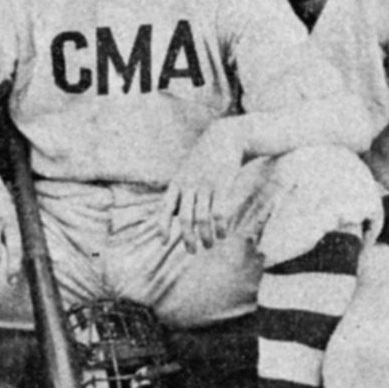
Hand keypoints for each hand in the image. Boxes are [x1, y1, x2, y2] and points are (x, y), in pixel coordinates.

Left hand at [162, 120, 248, 251]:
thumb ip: (180, 190)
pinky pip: (219, 214)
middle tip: (192, 251)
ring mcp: (205, 185)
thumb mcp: (187, 169)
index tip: (163, 242)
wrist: (225, 136)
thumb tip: (175, 214)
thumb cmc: (205, 158)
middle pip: (184, 220)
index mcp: (177, 182)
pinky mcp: (222, 185)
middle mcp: (189, 185)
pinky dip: (220, 227)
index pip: (165, 208)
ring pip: (202, 220)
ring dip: (205, 237)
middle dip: (187, 239)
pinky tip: (223, 234)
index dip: (163, 226)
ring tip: (209, 245)